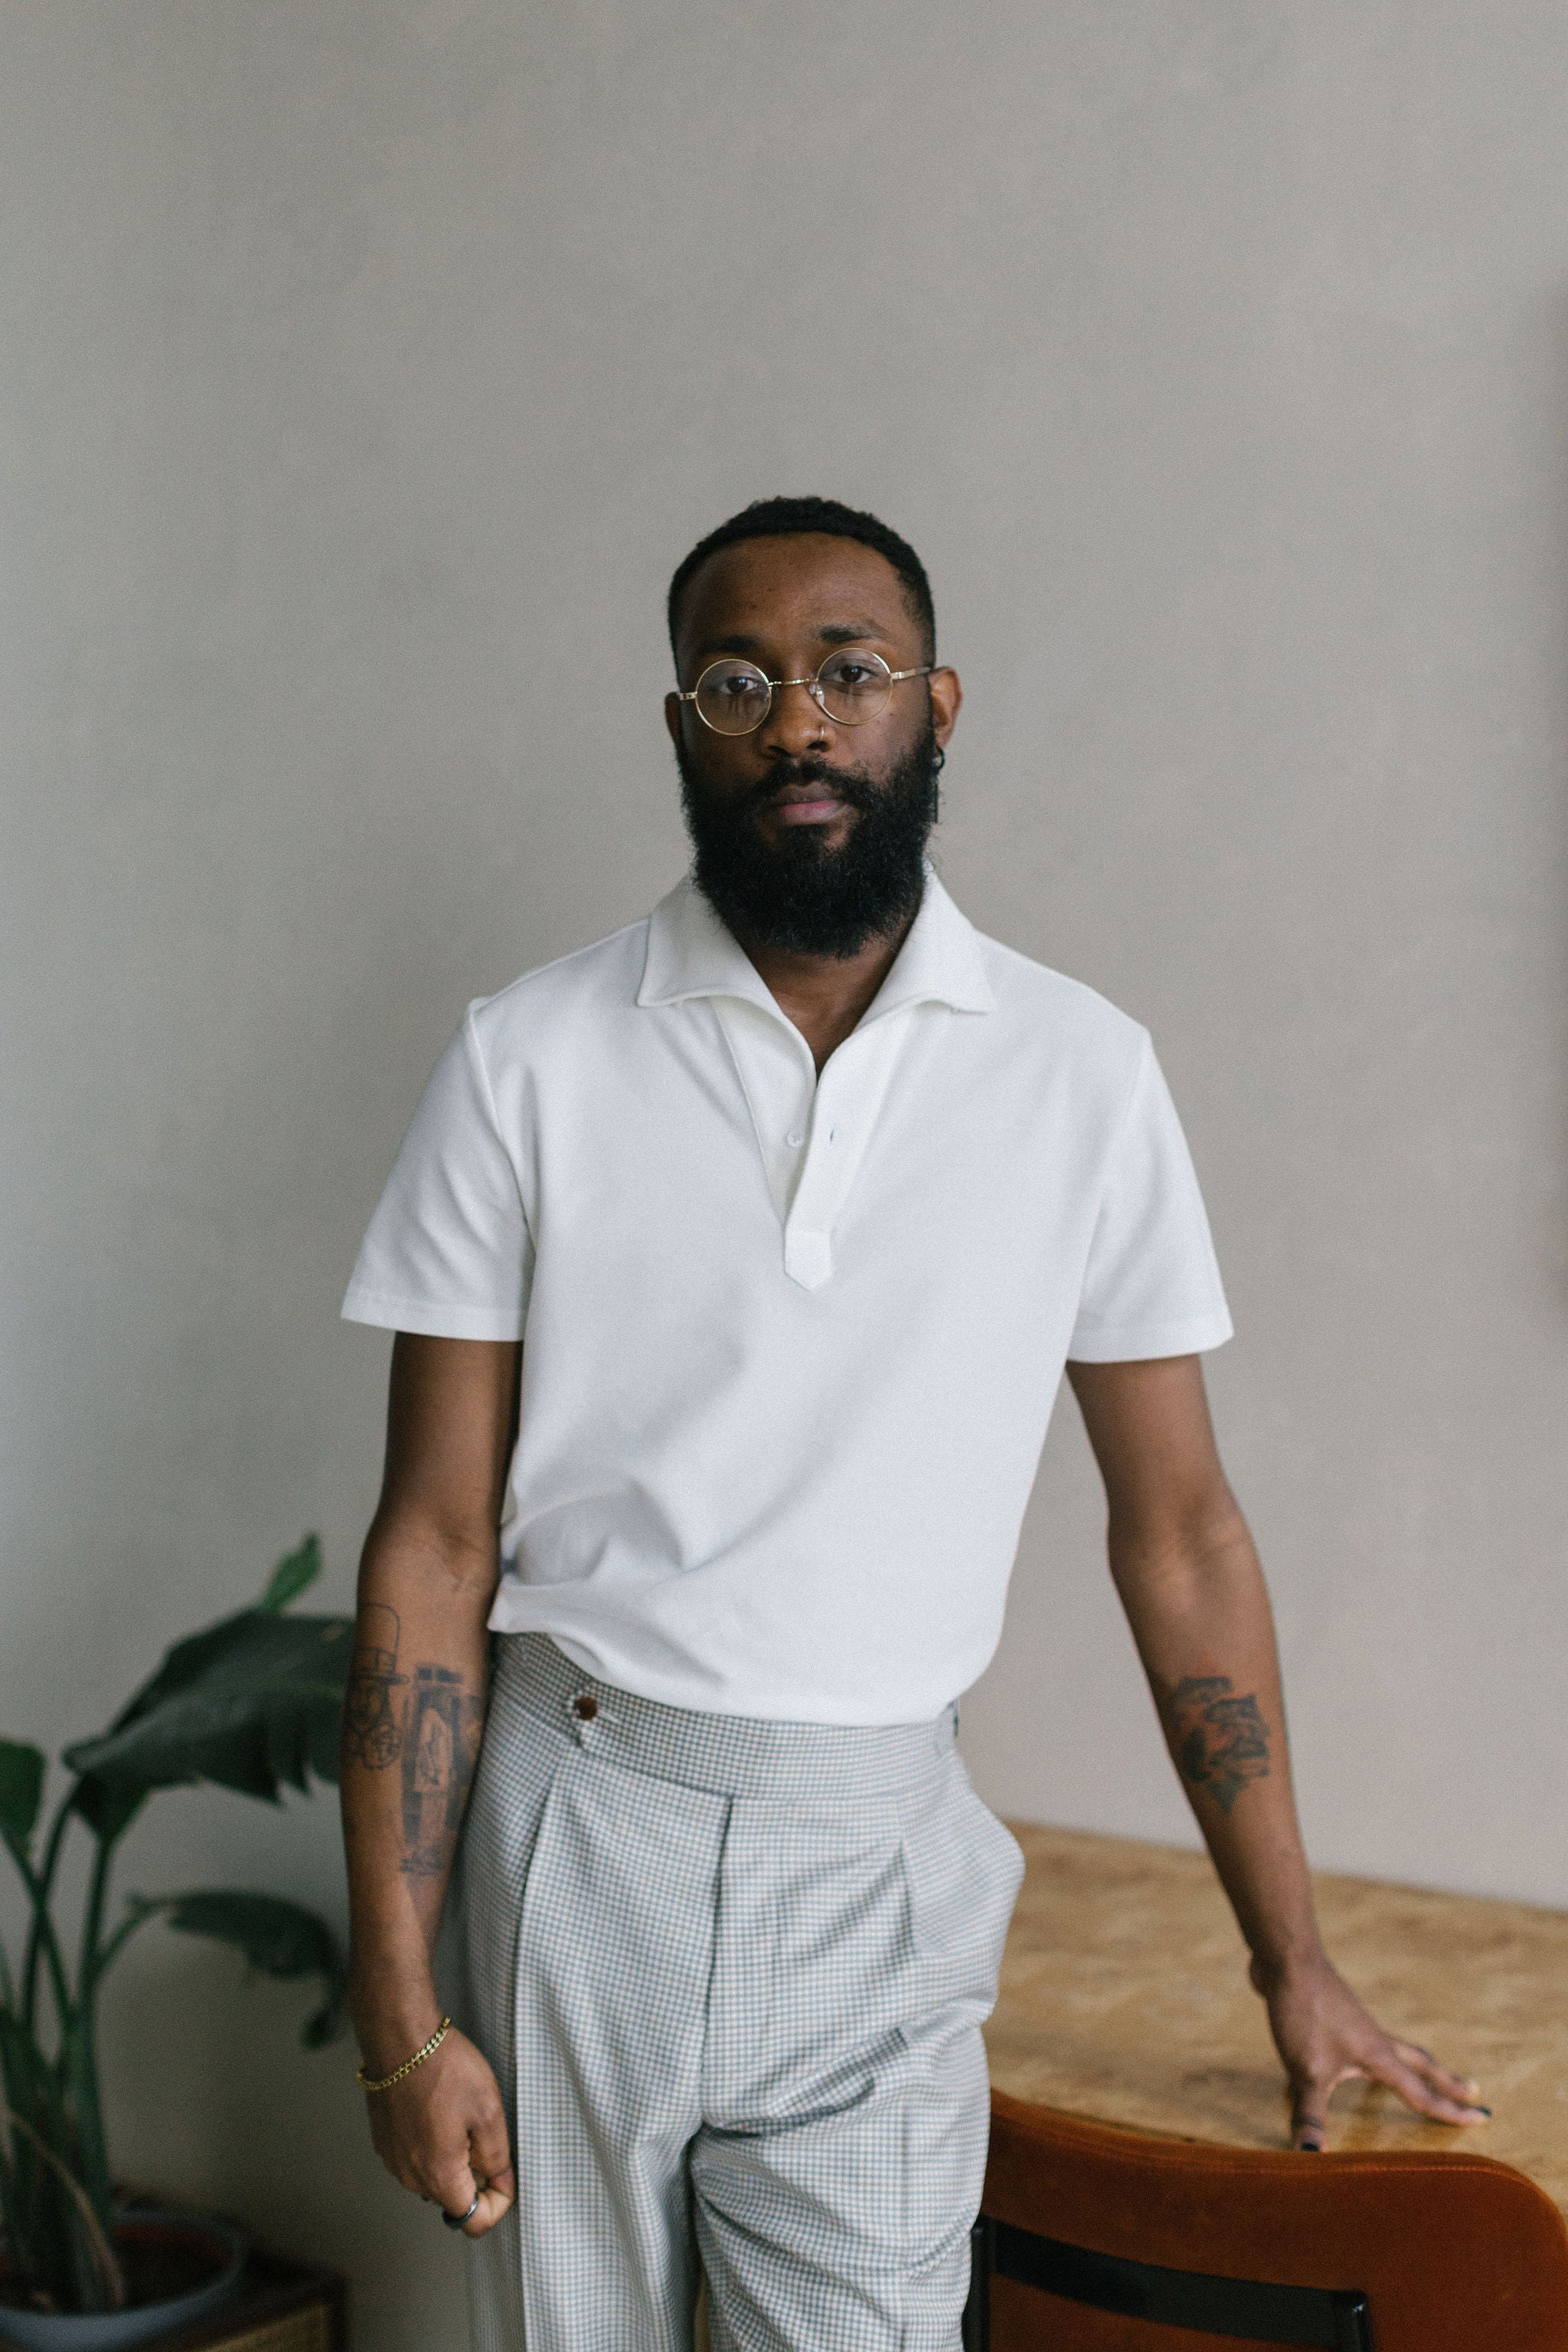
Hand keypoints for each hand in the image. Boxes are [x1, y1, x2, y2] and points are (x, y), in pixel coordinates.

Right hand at [362, 2026, 515, 2235]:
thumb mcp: (488, 2111)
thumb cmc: (444, 2069)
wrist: (399, 2038)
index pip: (472, 2222)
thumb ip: (497, 2157)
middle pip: (453, 2198)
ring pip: (434, 2176)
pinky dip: (431, 2143)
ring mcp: (393, 2160)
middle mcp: (410, 2177)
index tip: (504, 2173)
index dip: (497, 2203)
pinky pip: (415, 2157)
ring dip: (452, 2157)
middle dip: (475, 2174)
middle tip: (482, 2129)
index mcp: (439, 2177)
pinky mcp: (384, 2141)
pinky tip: (437, 2107)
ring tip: (458, 2113)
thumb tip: (501, 2183)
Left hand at [1250, 1950, 1490, 2151]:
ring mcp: (1354, 2023)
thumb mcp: (1306, 2070)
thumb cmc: (1304, 2012)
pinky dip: (1371, 2055)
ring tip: (1421, 2075)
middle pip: (1419, 2063)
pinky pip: (1361, 2041)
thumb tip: (1310, 2156)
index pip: (1421, 2093)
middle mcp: (1373, 2039)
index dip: (1449, 2110)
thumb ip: (1311, 2113)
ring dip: (1412, 2065)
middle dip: (1446, 2081)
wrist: (1286, 1960)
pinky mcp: (1333, 2014)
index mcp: (1378, 2056)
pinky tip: (1351, 2059)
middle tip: (1472, 2090)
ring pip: (1393, 2048)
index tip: (1481, 2119)